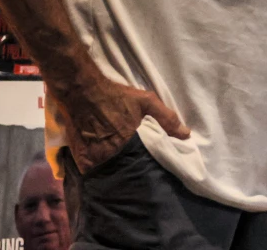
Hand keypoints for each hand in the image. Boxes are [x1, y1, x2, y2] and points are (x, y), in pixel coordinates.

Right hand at [59, 74, 189, 172]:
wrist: (81, 91)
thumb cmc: (116, 96)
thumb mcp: (146, 101)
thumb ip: (166, 118)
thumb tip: (186, 134)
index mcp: (127, 145)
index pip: (142, 166)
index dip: (147, 169)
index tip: (153, 172)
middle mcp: (109, 156)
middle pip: (125, 172)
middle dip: (132, 173)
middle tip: (139, 175)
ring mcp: (93, 160)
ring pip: (109, 174)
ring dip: (115, 174)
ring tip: (123, 176)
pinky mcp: (81, 160)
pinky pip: (92, 172)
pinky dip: (98, 172)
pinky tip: (104, 170)